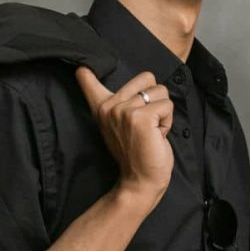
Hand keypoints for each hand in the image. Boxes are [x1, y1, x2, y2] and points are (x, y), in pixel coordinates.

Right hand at [75, 67, 174, 208]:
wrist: (140, 181)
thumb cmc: (136, 153)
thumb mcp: (119, 124)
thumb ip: (116, 102)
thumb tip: (91, 77)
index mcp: (102, 107)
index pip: (89, 81)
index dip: (86, 73)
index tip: (81, 69)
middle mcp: (110, 106)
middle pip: (147, 78)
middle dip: (155, 100)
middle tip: (145, 125)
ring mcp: (124, 111)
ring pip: (161, 91)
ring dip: (162, 113)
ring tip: (150, 131)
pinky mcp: (140, 117)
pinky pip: (167, 106)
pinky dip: (168, 121)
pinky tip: (156, 136)